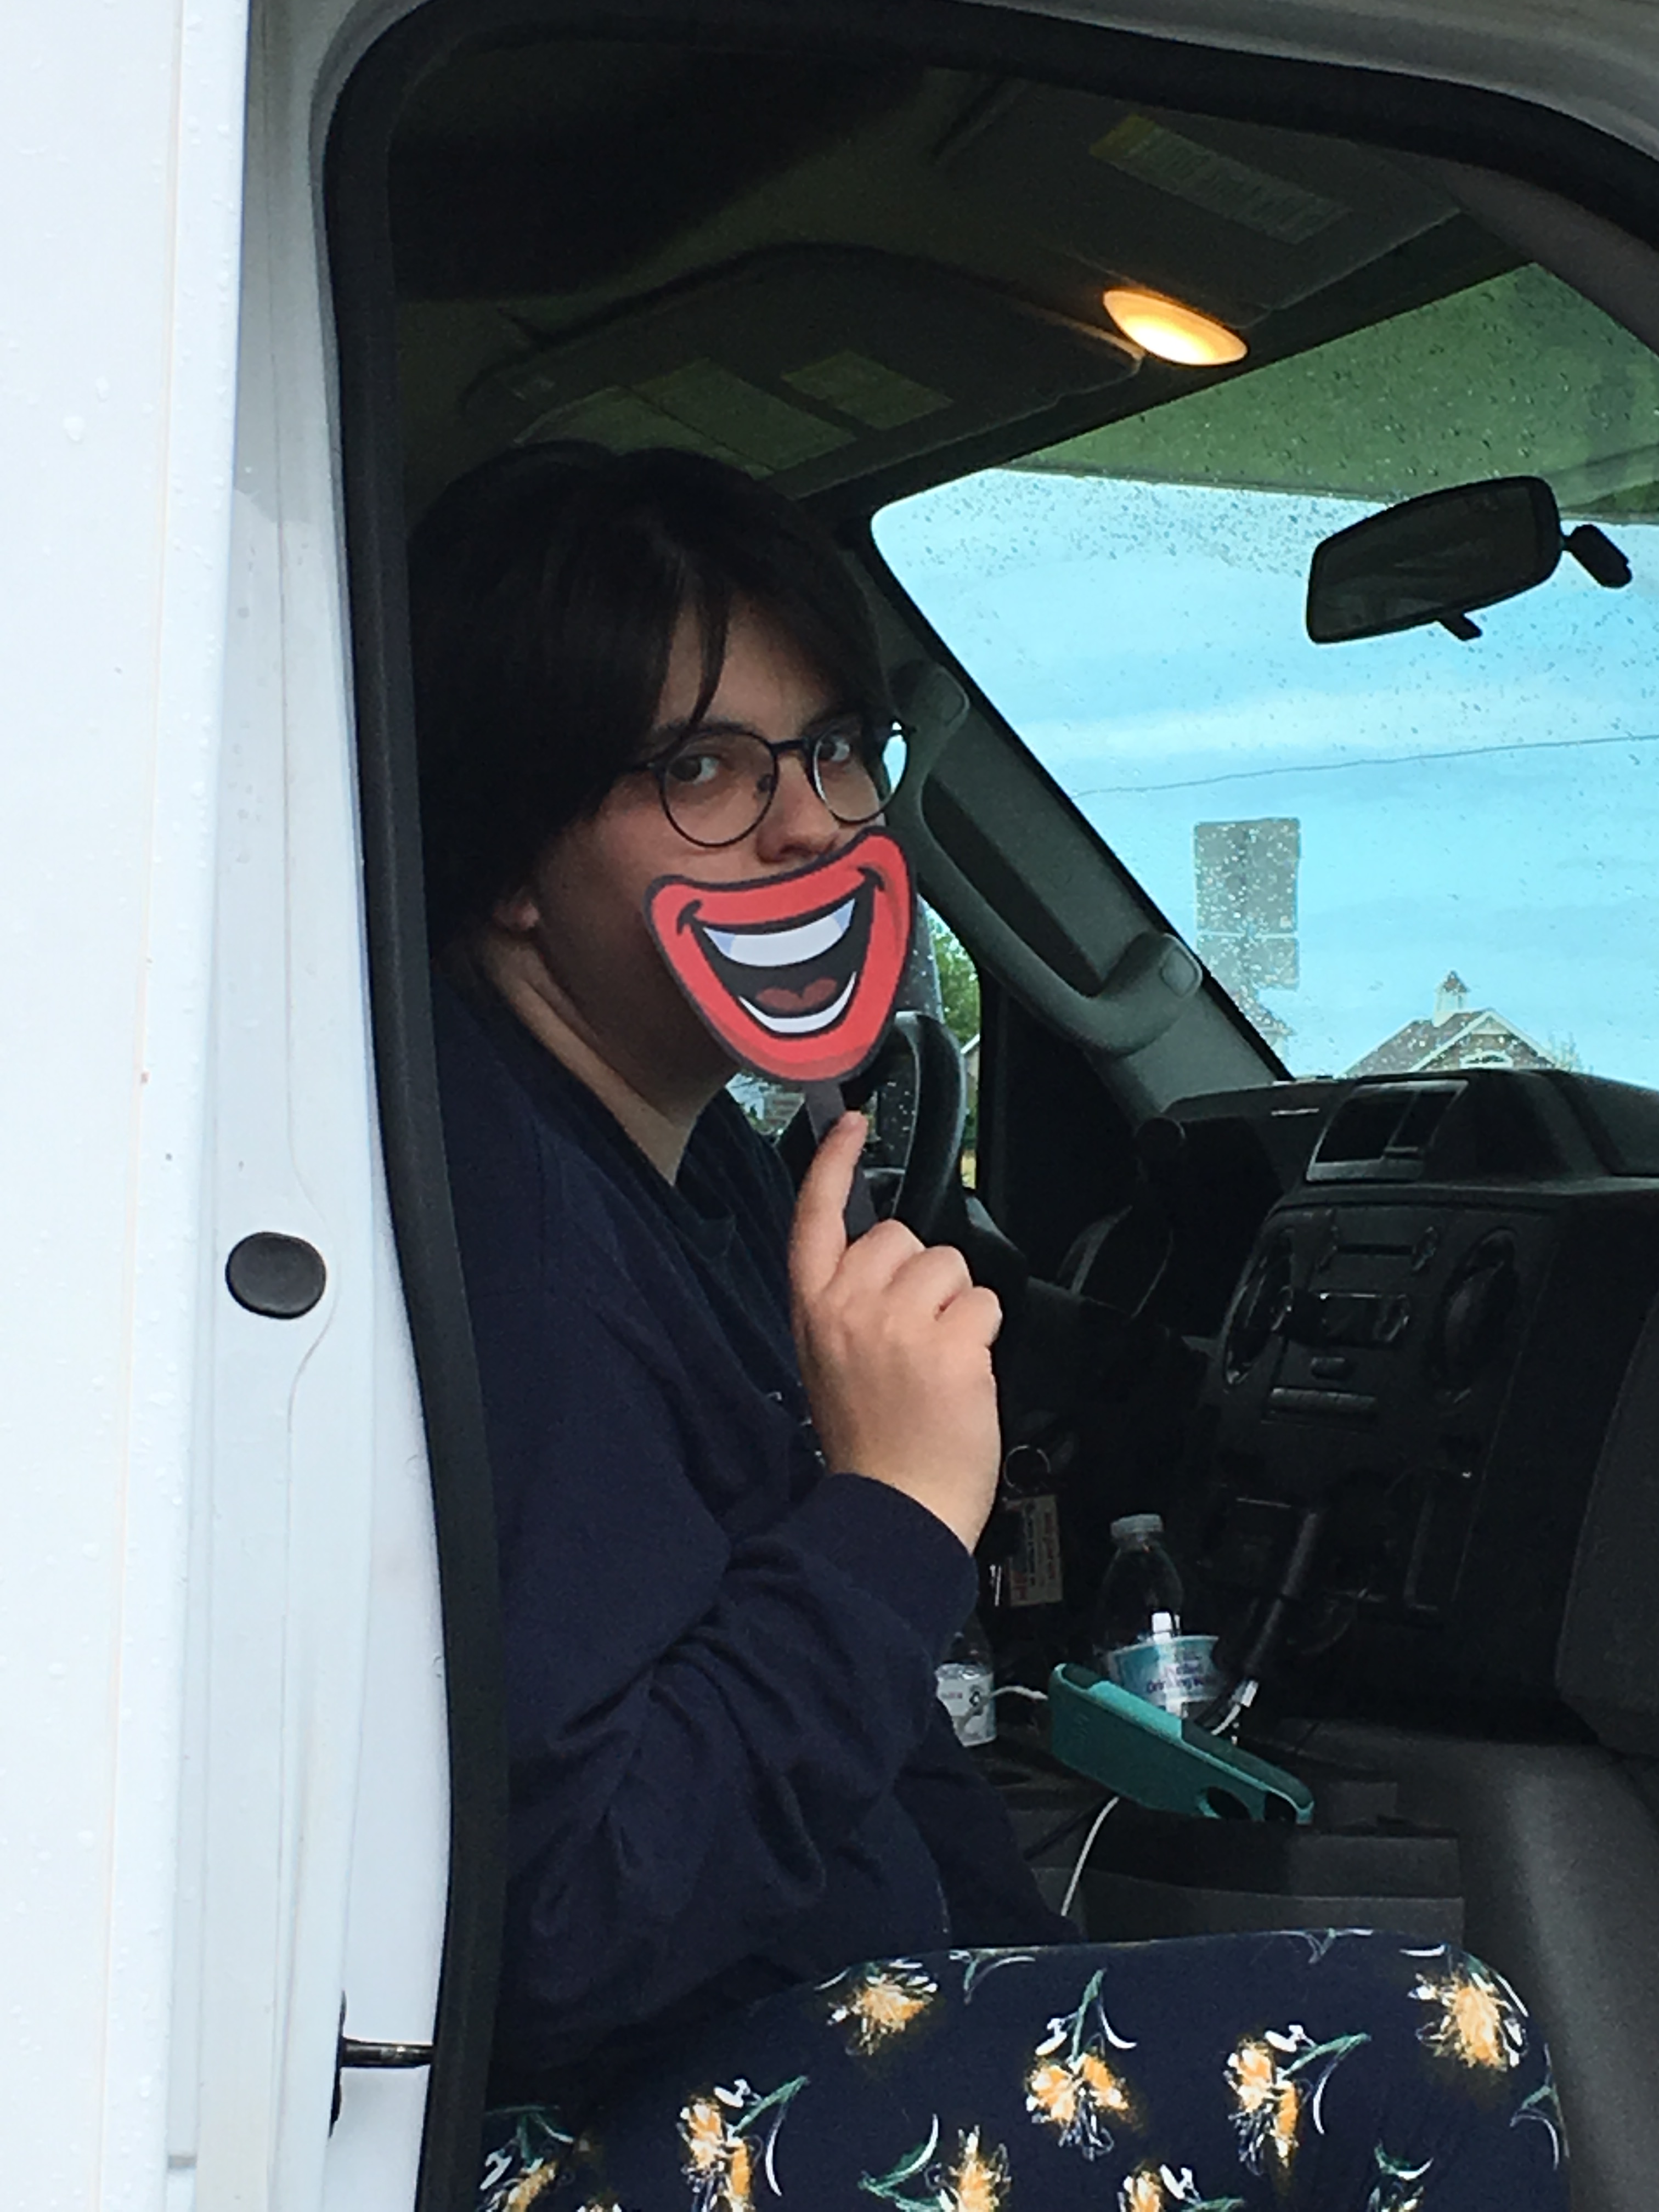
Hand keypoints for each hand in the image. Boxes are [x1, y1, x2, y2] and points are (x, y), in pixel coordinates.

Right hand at [789, 1112, 1001, 1553]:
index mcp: (813, 1308)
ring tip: (938, 1361)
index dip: (833, 1165)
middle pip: (902, 1236)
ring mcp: (899, 1325)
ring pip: (951, 1266)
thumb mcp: (831, 1358)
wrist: (894, 1507)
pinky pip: (986, 1304)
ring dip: (958, 1305)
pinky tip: (962, 1375)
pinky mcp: (949, 1346)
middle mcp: (849, 1307)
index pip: (814, 1217)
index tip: (851, 1123)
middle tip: (915, 1335)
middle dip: (923, 1273)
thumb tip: (890, 1259)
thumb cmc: (871, 1439)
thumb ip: (850, 1301)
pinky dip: (984, 1334)